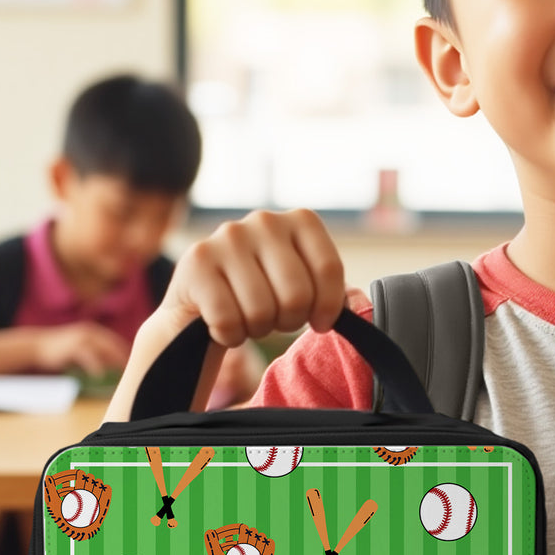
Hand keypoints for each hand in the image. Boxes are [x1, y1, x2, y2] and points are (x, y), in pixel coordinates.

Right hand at [32, 321, 129, 374]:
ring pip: (103, 350)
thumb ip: (97, 352)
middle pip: (112, 345)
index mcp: (93, 332)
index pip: (114, 341)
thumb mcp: (81, 347)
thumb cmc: (61, 349)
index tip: (134, 362)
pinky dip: (95, 366)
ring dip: (113, 361)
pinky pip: (88, 358)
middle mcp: (89, 333)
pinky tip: (100, 375)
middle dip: (122, 357)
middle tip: (131, 368)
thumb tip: (113, 364)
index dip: (124, 351)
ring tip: (122, 372)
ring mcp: (81, 339)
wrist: (37, 346)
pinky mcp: (73, 348)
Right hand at [106, 210, 346, 420]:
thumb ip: (334, 291)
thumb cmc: (265, 295)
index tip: (320, 322)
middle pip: (297, 294)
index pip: (329, 270)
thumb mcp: (305, 284)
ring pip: (261, 310)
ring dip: (258, 328)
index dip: (329, 307)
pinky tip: (225, 322)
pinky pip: (227, 319)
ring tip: (251, 318)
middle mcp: (264, 220)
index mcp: (301, 220)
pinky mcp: (195, 260)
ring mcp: (227, 236)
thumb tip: (360, 306)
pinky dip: (230, 334)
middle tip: (278, 320)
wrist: (201, 305)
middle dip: (290, 321)